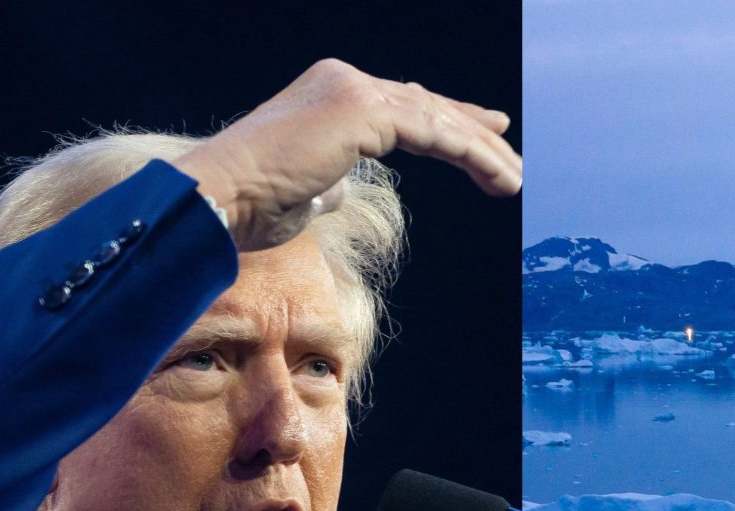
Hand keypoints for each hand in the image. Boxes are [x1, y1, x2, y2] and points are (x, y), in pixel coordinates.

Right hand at [172, 59, 521, 250]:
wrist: (220, 197)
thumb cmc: (250, 205)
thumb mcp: (301, 193)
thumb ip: (327, 184)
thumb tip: (339, 192)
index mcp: (329, 95)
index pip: (401, 104)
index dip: (444, 120)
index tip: (480, 134)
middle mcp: (343, 81)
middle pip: (426, 104)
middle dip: (472, 130)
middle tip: (509, 150)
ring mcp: (353, 91)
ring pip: (437, 118)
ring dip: (482, 151)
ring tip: (514, 179)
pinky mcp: (361, 111)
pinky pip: (433, 132)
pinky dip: (471, 154)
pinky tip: (497, 175)